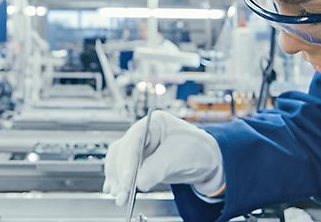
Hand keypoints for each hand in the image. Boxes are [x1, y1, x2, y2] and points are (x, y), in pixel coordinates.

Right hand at [103, 110, 222, 206]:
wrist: (206, 161)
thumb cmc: (198, 149)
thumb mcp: (181, 157)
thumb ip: (159, 168)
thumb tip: (140, 182)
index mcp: (154, 123)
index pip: (134, 139)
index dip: (128, 160)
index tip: (128, 178)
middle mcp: (143, 134)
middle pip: (123, 152)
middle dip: (122, 174)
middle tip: (123, 192)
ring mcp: (139, 148)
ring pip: (118, 162)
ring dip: (117, 180)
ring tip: (120, 196)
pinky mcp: (139, 163)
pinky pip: (123, 171)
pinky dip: (119, 181)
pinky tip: (115, 190)